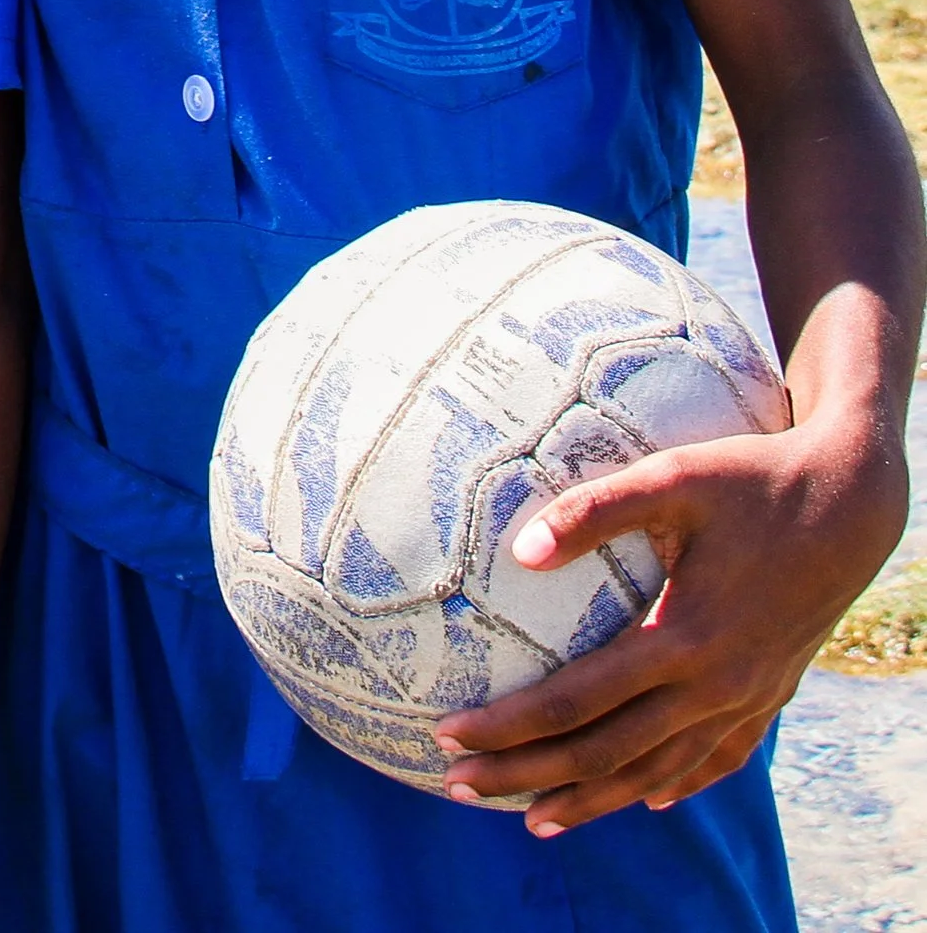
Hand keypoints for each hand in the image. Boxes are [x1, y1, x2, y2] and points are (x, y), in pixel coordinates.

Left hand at [435, 412, 909, 831]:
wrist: (849, 504)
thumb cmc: (749, 479)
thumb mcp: (670, 479)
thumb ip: (593, 511)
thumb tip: (521, 552)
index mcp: (683, 638)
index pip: (575, 701)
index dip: (510, 725)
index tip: (449, 734)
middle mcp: (716, 686)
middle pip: (605, 752)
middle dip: (529, 774)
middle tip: (459, 785)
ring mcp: (747, 699)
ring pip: (658, 771)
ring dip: (594, 799)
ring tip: (534, 819)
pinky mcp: (769, 695)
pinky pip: (716, 758)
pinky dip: (674, 782)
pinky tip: (645, 798)